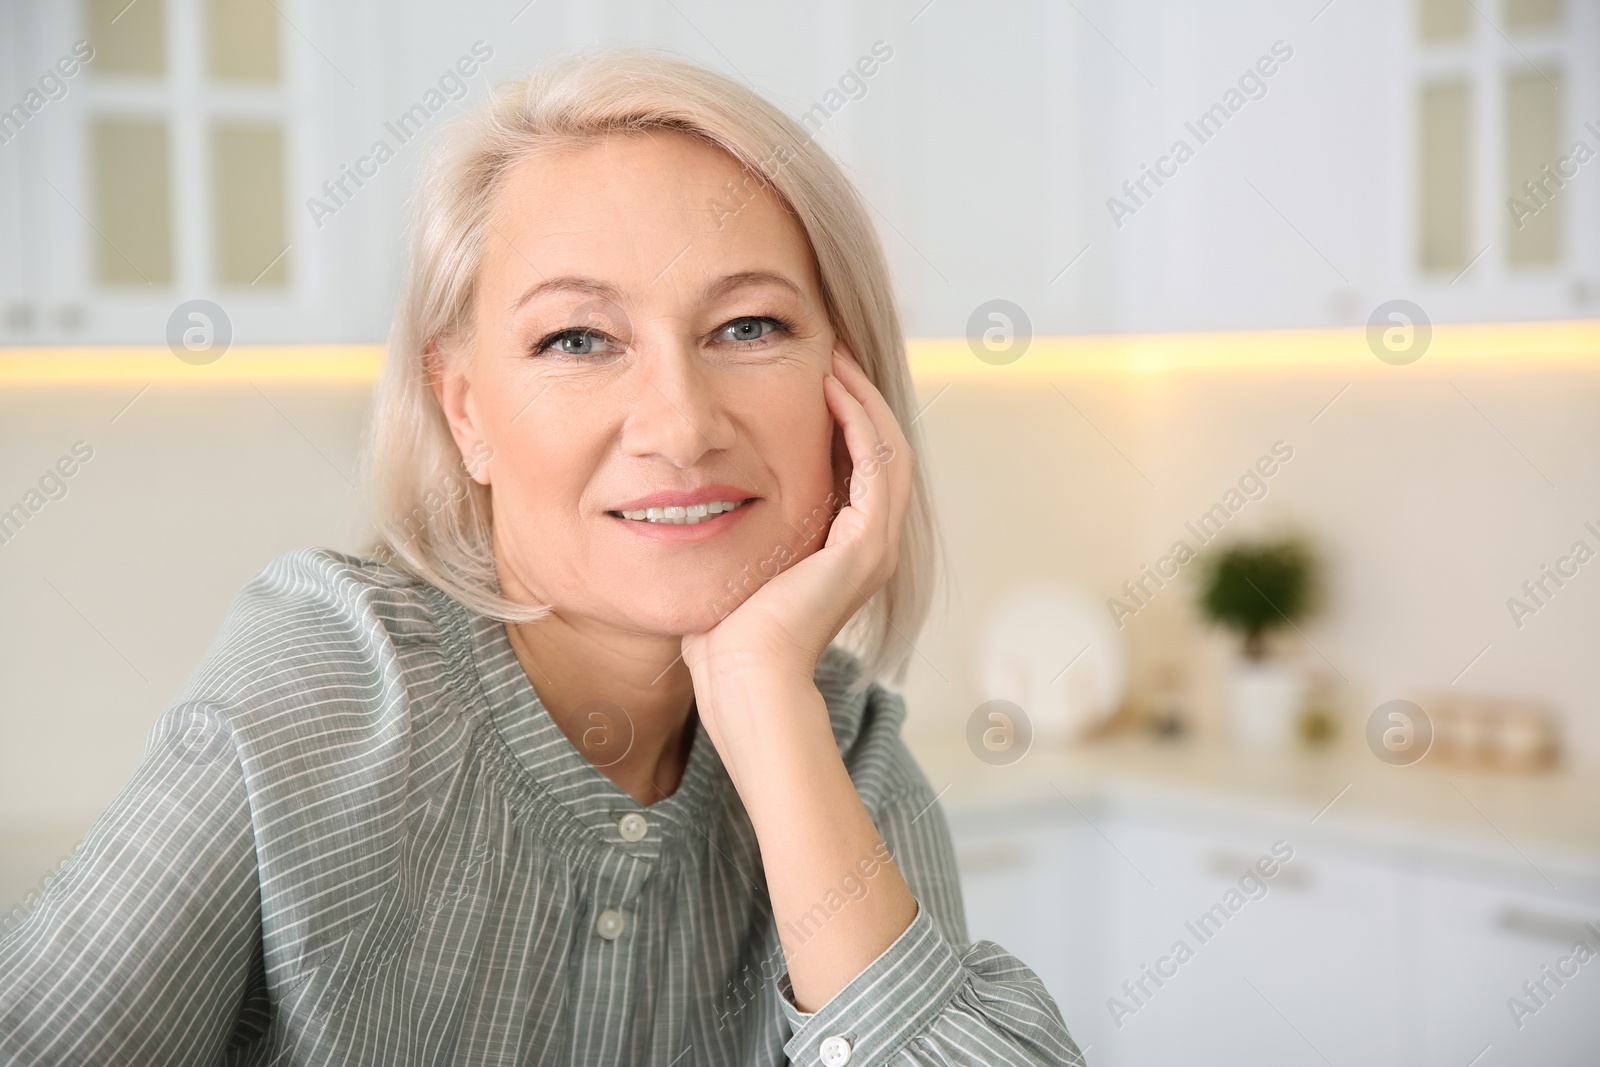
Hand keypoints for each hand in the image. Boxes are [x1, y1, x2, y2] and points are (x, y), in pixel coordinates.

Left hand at [681, 340, 914, 727]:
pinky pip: (876, 465)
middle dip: (859, 397)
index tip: (816, 375)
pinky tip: (833, 390)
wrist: (744, 681)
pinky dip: (859, 422)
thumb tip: (697, 498)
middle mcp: (870, 546)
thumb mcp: (736, 566)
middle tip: (833, 352)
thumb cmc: (726, 638)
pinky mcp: (866, 547)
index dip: (844, 417)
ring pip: (888, 450)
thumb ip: (737, 531)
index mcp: (845, 551)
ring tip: (836, 358)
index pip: (859, 467)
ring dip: (863, 399)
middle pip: (883, 450)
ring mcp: (875, 547)